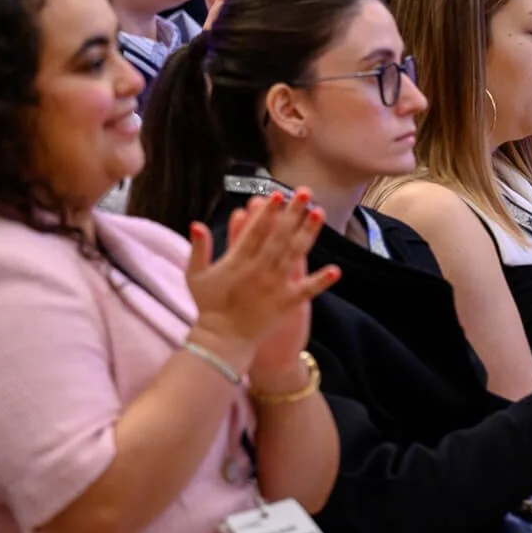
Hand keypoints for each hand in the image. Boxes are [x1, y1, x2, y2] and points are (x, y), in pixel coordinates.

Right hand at [186, 190, 336, 370]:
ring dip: (308, 233)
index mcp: (238, 261)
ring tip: (319, 213)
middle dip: (293, 213)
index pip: (255, 231)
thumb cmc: (208, 306)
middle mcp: (259, 270)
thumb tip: (196, 223)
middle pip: (279, 236)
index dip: (267, 212)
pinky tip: (335, 270)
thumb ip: (198, 249)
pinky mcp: (286, 304)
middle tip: (305, 192)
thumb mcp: (195, 275)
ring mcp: (274, 286)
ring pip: (295, 255)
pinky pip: (306, 291)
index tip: (278, 194)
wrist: (221, 340)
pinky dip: (320, 281)